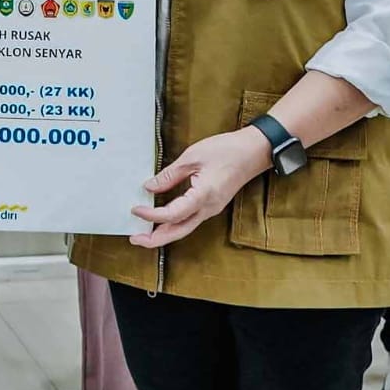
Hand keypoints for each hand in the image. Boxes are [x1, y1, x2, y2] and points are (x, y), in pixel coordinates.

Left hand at [131, 127, 269, 247]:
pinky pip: (190, 220)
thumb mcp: (192, 157)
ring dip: (164, 233)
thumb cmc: (226, 150)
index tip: (135, 209)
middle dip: (155, 239)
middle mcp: (208, 209)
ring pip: (184, 229)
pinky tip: (163, 219)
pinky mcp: (212, 205)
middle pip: (178, 232)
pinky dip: (174, 223)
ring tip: (144, 233)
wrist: (254, 152)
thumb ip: (169, 175)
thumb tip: (149, 186)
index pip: (172, 214)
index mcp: (203, 196)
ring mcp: (211, 209)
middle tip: (135, 239)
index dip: (151, 215)